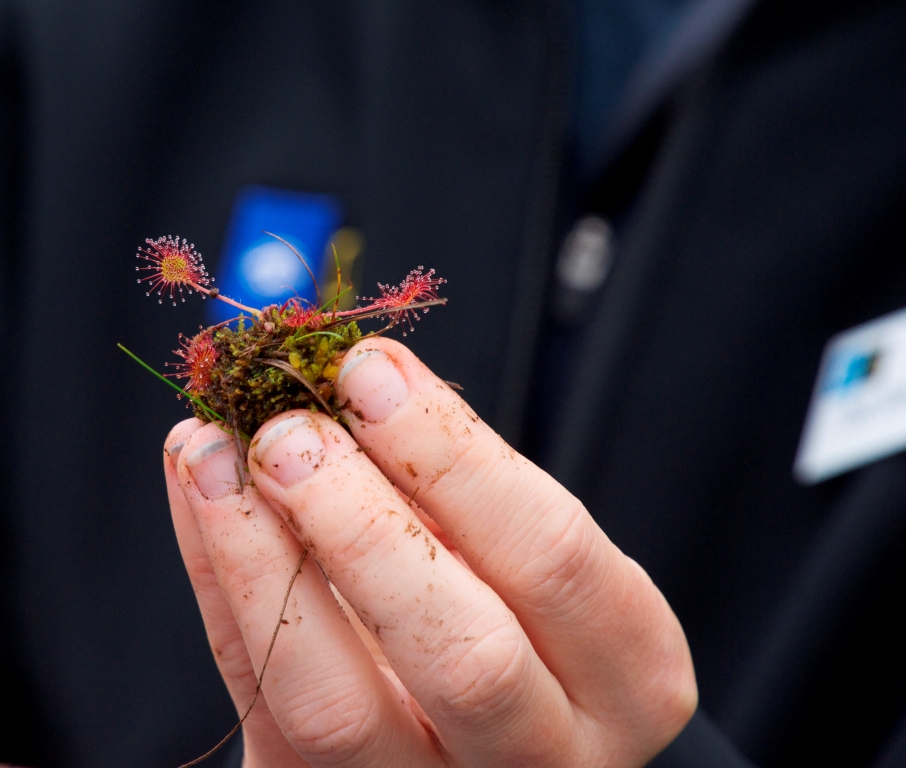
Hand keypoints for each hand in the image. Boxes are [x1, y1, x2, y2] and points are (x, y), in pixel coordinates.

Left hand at [165, 337, 695, 766]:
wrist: (488, 741)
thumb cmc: (525, 618)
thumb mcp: (526, 555)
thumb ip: (459, 485)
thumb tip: (357, 379)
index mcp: (627, 675)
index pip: (553, 556)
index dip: (454, 455)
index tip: (371, 372)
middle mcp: (547, 759)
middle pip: (466, 655)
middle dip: (362, 524)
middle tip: (288, 429)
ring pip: (336, 709)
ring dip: (259, 561)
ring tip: (212, 454)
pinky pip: (259, 702)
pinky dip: (219, 587)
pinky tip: (202, 499)